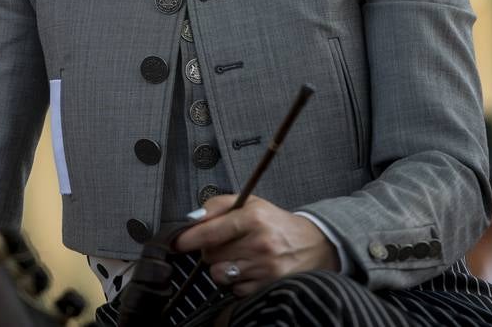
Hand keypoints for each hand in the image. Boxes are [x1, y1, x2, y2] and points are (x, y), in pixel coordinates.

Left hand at [173, 194, 340, 295]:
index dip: (188, 238)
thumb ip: (218, 205)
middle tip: (224, 244)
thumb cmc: (276, 223)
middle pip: (210, 254)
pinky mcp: (267, 286)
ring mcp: (264, 268)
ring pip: (219, 274)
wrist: (314, 244)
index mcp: (253, 218)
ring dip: (222, 267)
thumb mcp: (250, 203)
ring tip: (237, 257)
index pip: (210, 231)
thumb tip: (192, 218)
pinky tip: (249, 269)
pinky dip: (236, 281)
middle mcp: (260, 244)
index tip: (177, 242)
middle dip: (210, 250)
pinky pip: (234, 289)